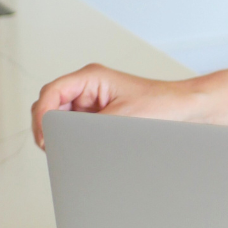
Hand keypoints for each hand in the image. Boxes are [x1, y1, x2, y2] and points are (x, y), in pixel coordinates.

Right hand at [29, 63, 194, 149]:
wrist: (185, 110)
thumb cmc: (162, 104)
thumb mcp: (121, 118)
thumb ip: (89, 129)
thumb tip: (65, 142)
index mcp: (91, 77)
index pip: (51, 92)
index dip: (42, 114)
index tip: (44, 135)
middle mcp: (88, 88)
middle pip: (50, 106)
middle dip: (47, 127)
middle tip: (51, 147)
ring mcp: (92, 103)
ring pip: (60, 120)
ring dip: (59, 135)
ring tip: (65, 150)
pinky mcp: (99, 118)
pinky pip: (75, 129)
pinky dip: (72, 140)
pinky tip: (78, 150)